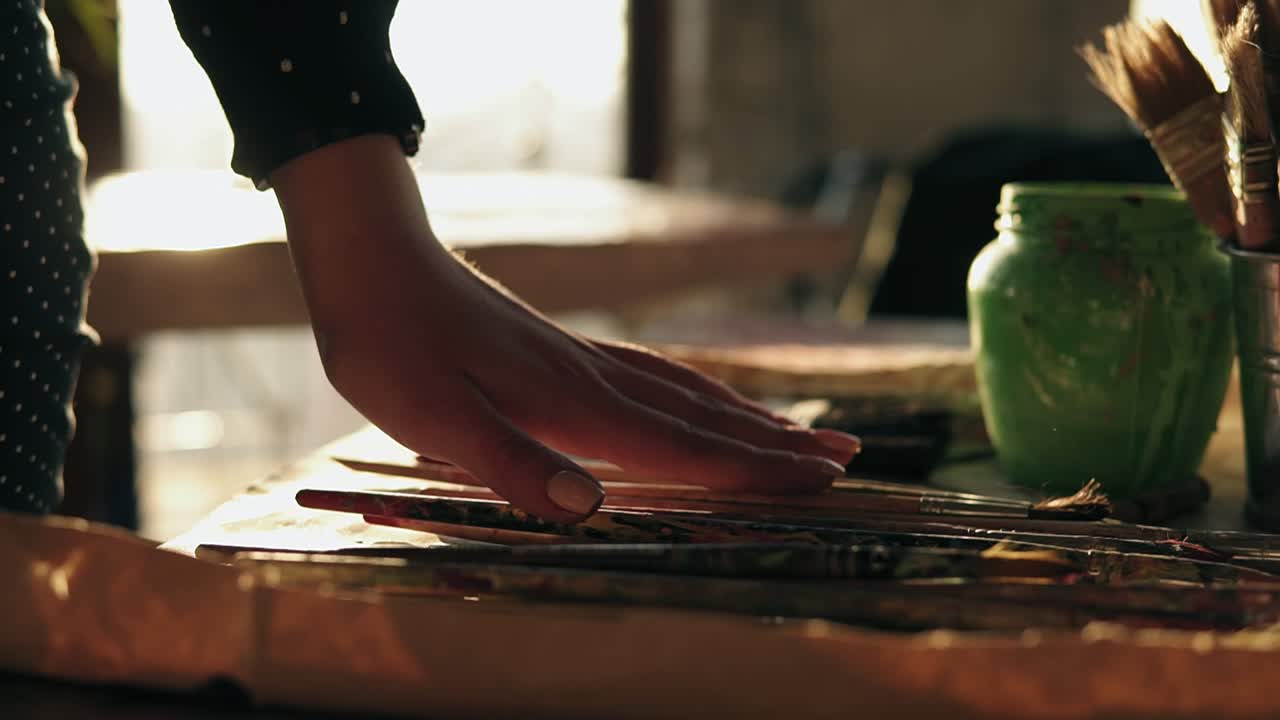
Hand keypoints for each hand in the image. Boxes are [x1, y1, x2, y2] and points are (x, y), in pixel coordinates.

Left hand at [272, 136, 859, 521]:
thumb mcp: (434, 417)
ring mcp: (585, 360)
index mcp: (574, 404)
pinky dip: (702, 394)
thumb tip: (590, 507)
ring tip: (804, 430)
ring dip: (751, 416)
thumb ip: (512, 463)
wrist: (376, 262)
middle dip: (777, 443)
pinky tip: (706, 398)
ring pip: (687, 391)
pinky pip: (656, 376)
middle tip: (848, 457)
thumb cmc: (393, 346)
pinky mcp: (566, 351)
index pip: (683, 446)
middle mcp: (595, 380)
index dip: (753, 469)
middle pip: (705, 416)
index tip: (820, 481)